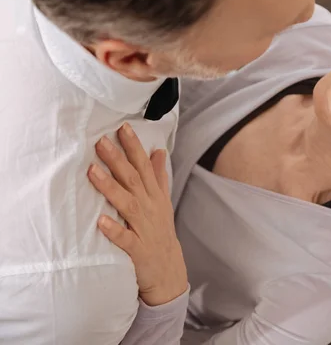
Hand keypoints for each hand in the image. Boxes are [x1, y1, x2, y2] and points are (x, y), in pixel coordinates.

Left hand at [88, 123, 187, 305]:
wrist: (168, 272)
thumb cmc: (160, 234)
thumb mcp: (162, 202)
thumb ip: (159, 177)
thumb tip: (158, 151)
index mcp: (154, 197)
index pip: (144, 166)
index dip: (134, 147)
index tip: (123, 128)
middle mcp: (150, 209)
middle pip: (134, 180)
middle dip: (118, 160)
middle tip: (101, 142)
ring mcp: (144, 229)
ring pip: (128, 205)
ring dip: (111, 188)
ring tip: (93, 172)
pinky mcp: (138, 250)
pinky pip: (125, 239)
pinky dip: (114, 230)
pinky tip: (100, 221)